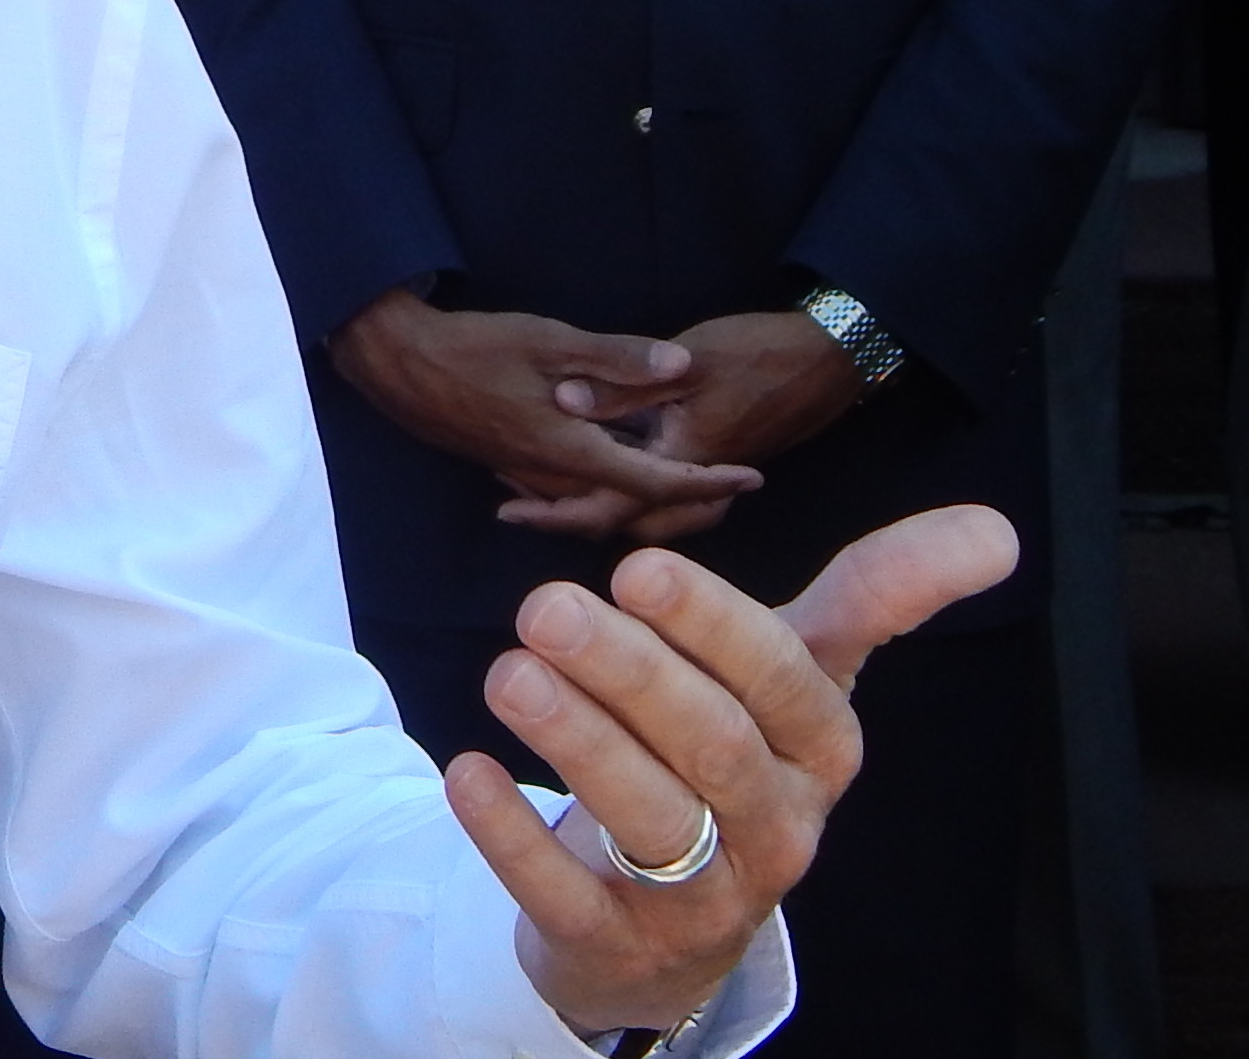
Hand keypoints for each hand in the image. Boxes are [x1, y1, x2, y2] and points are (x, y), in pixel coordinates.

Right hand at [329, 289, 760, 539]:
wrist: (395, 360)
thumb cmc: (473, 347)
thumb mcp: (549, 340)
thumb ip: (617, 358)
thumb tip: (683, 366)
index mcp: (569, 449)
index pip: (654, 480)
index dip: (709, 481)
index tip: (754, 478)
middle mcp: (552, 475)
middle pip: (632, 505)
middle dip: (685, 496)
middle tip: (731, 483)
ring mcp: (525, 475)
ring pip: (599, 503)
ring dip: (643, 493)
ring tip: (683, 474)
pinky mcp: (505, 464)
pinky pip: (567, 491)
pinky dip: (602, 486)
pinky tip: (608, 464)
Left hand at [455, 504, 1019, 1039]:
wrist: (668, 920)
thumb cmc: (731, 758)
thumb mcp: (796, 677)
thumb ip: (875, 597)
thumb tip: (998, 526)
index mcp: (819, 749)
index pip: (786, 682)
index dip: (717, 627)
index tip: (638, 568)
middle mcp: (778, 824)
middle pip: (714, 745)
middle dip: (631, 672)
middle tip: (544, 607)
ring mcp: (706, 893)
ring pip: (654, 819)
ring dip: (579, 742)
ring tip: (508, 672)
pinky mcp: (622, 942)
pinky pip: (571, 896)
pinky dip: (516, 837)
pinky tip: (468, 772)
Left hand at [515, 309, 866, 540]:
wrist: (830, 357)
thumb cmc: (758, 353)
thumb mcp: (688, 361)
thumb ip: (626, 382)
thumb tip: (563, 400)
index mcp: (683, 460)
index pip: (611, 505)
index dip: (555, 511)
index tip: (507, 513)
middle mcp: (695, 479)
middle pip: (628, 522)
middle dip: (574, 519)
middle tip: (518, 509)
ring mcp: (709, 471)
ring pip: (650, 514)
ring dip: (602, 507)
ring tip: (546, 494)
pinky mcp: (716, 456)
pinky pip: (666, 494)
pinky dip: (629, 490)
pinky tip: (603, 470)